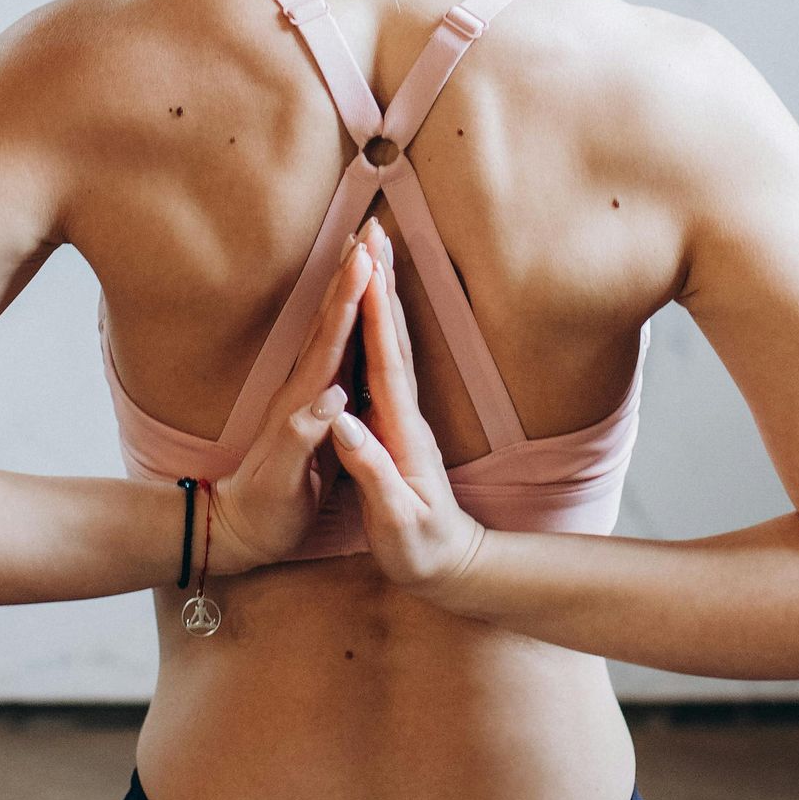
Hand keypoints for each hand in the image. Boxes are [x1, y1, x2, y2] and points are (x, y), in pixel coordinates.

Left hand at [206, 235, 371, 578]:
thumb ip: (302, 440)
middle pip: (329, 319)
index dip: (349, 301)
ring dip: (348, 286)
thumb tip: (331, 399)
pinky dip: (346, 318)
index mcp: (303, 404)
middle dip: (351, 274)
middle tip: (370, 231)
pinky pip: (333, 348)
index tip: (366, 261)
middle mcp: (302, 389)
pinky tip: (356, 305)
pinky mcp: (310, 404)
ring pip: (330, 327)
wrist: (233, 530)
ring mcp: (304, 394)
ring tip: (364, 250)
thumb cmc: (264, 514)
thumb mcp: (283, 485)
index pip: (331, 342)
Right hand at [327, 219, 487, 598]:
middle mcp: (407, 413)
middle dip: (382, 282)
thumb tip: (345, 422)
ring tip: (375, 251)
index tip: (365, 269)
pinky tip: (376, 306)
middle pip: (394, 336)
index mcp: (402, 430)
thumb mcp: (394, 520)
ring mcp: (406, 414)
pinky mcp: (399, 421)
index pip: (384, 362)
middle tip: (373, 232)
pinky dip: (382, 322)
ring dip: (385, 293)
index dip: (375, 314)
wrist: (452, 567)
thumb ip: (372, 471)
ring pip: (394, 341)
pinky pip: (387, 357)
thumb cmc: (420, 550)